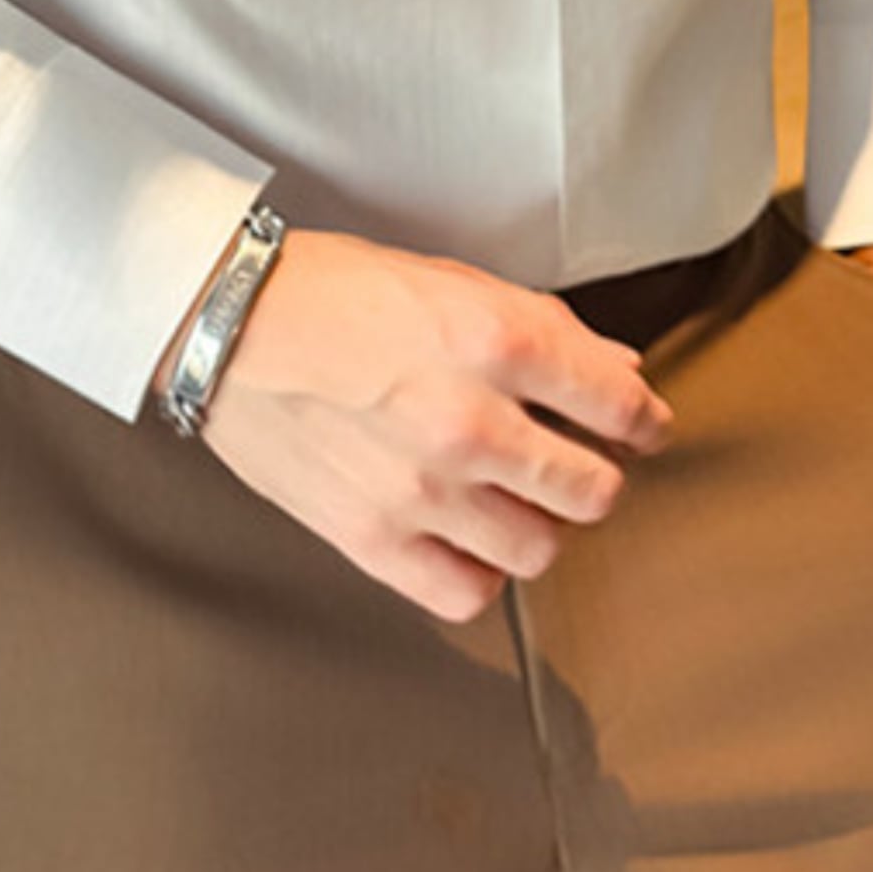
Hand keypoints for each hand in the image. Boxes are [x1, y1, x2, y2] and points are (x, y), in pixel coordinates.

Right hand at [172, 225, 676, 624]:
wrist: (228, 324)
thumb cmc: (330, 290)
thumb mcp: (450, 278)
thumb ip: (542, 327)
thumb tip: (615, 367)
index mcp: (494, 339)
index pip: (617, 403)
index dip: (645, 420)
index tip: (642, 426)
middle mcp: (469, 420)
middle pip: (592, 490)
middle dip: (596, 476)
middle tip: (576, 463)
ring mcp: (422, 489)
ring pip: (540, 549)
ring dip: (541, 527)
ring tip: (517, 501)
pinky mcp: (373, 538)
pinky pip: (466, 593)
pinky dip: (480, 574)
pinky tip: (467, 539)